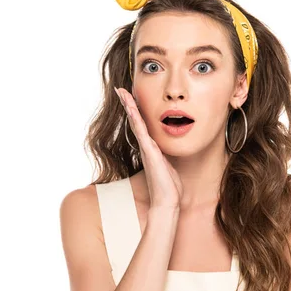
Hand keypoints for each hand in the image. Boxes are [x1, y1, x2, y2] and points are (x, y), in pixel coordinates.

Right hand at [114, 87, 182, 209]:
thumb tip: (170, 152)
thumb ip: (167, 156)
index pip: (141, 124)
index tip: (131, 96)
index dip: (135, 110)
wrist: (167, 201)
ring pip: (136, 122)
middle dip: (128, 103)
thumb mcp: (170, 165)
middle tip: (120, 89)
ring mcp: (146, 148)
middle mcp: (146, 146)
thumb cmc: (169, 186)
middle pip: (134, 120)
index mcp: (151, 148)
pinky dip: (136, 119)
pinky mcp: (150, 152)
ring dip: (129, 106)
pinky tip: (132, 108)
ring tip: (122, 93)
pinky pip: (141, 132)